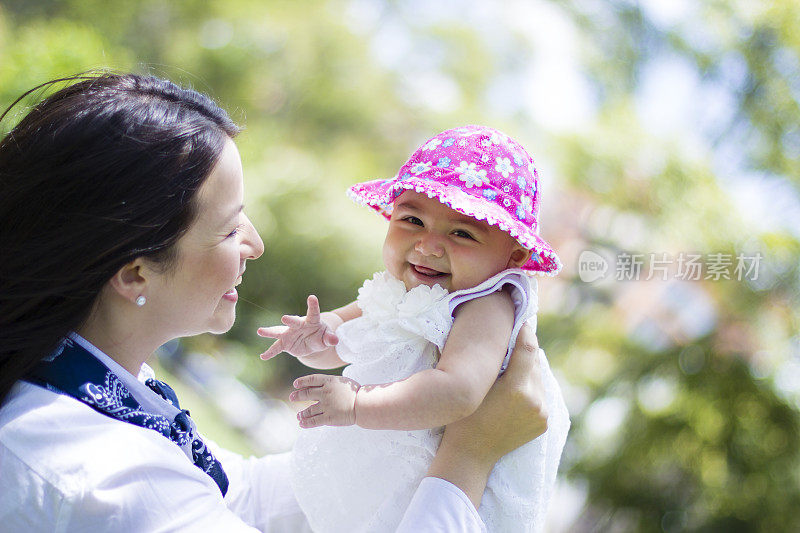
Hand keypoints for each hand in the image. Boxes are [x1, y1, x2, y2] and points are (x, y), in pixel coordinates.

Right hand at [257, 295, 338, 359]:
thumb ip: (330, 338)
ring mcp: (290, 333)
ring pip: (279, 332)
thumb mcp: (327, 338)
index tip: (312, 297)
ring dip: (270, 332)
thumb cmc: (321, 336)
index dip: (313, 305)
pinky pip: (277, 348)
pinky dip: (270, 352)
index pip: (313, 312)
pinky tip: (263, 356)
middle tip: (284, 318)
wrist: (312, 342)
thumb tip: (335, 340)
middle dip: (290, 320)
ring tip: (260, 331)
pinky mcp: (285, 343)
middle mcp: (298, 325)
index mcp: (312, 321)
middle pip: (294, 322)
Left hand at [290, 374, 359, 427]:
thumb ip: (330, 383)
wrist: (363, 404)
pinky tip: (301, 423)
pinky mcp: (329, 418)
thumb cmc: (355, 393)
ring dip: (302, 413)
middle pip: (306, 394)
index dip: (302, 382)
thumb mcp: (342, 382)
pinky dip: (306, 423)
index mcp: (329, 381)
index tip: (295, 384)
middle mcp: (325, 393)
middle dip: (297, 396)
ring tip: (298, 415)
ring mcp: (326, 405)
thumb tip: (318, 385)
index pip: (311, 379)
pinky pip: (314, 421)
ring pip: (309, 410)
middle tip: (292, 397)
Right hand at [427, 323, 547, 506]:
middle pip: (534, 363)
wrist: (471, 453)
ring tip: (512, 364)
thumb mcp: (477, 384)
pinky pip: (540, 395)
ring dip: (528, 369)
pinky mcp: (543, 423)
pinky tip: (516, 385)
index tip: (521, 321)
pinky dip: (530, 387)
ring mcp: (541, 413)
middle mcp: (535, 401)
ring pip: (538, 379)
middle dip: (525, 351)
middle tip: (513, 339)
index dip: (525, 332)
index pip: (529, 349)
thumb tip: (509, 336)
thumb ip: (496, 361)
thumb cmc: (464, 415)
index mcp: (518, 389)